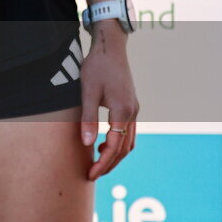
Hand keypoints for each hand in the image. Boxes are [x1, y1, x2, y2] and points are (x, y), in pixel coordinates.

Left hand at [79, 29, 138, 180]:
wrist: (110, 46)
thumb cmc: (97, 66)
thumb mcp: (87, 91)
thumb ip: (88, 118)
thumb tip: (88, 144)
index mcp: (123, 110)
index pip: (115, 147)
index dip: (103, 163)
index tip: (91, 174)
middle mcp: (133, 112)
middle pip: (125, 148)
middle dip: (110, 164)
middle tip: (93, 174)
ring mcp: (134, 108)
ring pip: (129, 141)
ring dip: (116, 155)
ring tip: (98, 162)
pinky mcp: (131, 104)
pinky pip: (129, 131)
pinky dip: (119, 142)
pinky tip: (105, 143)